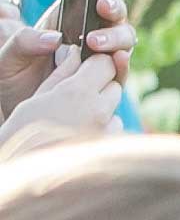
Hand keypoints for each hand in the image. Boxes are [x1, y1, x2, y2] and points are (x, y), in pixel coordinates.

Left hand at [0, 0, 129, 117]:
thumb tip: (55, 38)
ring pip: (124, 40)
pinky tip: (117, 58)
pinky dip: (123, 63)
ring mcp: (101, 60)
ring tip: (96, 42)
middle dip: (113, 7)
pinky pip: (122, 70)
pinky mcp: (108, 83)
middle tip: (102, 7)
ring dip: (116, 36)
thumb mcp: (7, 58)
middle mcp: (89, 37)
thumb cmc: (10, 82)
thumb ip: (23, 42)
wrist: (18, 114)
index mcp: (66, 21)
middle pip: (114, 16)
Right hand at [0, 44, 120, 158]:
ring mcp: (107, 132)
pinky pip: (114, 129)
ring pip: (114, 109)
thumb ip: (62, 73)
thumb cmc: (24, 128)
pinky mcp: (110, 148)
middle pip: (115, 85)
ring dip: (101, 109)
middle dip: (100, 85)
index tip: (89, 67)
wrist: (24, 166)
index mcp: (77, 92)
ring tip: (74, 119)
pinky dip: (103, 128)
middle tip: (78, 94)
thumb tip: (76, 53)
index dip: (96, 63)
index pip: (105, 63)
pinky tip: (80, 134)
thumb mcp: (38, 95)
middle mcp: (97, 110)